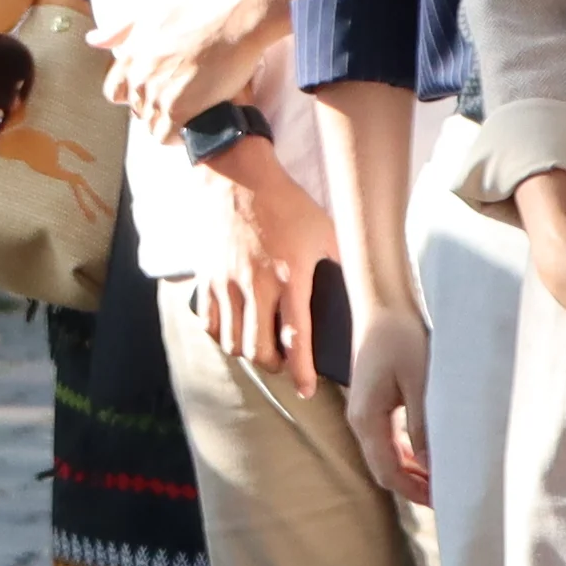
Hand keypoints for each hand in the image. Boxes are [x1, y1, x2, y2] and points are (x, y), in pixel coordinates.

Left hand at [104, 0, 293, 137]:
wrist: (235, 18)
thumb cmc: (200, 9)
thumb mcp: (151, 11)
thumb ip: (120, 30)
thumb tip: (92, 41)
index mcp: (130, 55)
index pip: (115, 92)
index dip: (133, 95)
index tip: (155, 90)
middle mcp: (138, 76)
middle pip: (137, 110)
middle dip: (156, 107)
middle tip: (184, 97)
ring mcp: (156, 94)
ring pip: (151, 125)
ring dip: (170, 121)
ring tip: (193, 110)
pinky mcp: (179, 109)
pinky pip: (166, 136)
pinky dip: (179, 135)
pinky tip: (195, 123)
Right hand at [192, 139, 334, 376]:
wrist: (235, 175)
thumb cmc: (284, 201)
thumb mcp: (323, 228)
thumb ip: (338, 262)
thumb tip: (359, 287)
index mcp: (289, 275)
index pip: (295, 337)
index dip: (302, 372)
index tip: (307, 389)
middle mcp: (255, 285)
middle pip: (258, 351)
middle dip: (274, 367)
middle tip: (283, 364)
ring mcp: (226, 283)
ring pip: (231, 343)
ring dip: (248, 353)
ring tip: (260, 347)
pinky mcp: (206, 277)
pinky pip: (209, 323)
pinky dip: (222, 335)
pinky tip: (234, 330)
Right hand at [340, 301, 431, 510]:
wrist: (381, 304)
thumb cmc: (400, 337)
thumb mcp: (418, 383)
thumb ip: (422, 426)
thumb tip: (432, 466)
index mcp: (367, 419)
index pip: (388, 472)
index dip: (414, 491)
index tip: (444, 501)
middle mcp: (360, 420)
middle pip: (384, 469)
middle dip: (413, 487)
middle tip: (448, 497)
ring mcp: (364, 412)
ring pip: (386, 456)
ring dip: (411, 472)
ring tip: (441, 481)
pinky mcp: (372, 403)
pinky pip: (387, 440)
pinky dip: (407, 454)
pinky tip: (428, 456)